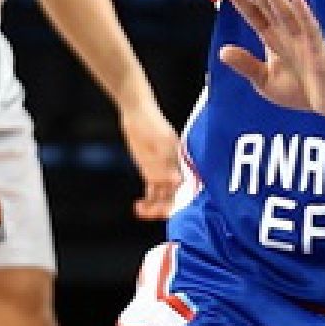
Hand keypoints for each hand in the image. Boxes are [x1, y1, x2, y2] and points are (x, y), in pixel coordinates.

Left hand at [119, 100, 181, 220]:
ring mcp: (162, 170)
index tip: (172, 210)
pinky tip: (138, 207)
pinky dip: (147, 201)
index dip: (182, 199)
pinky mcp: (150, 172)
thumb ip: (168, 161)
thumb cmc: (151, 124)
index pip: (187, 185)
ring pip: (163, 195)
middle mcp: (174, 168)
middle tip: (154, 213)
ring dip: (155, 205)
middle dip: (166, 206)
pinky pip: (152, 191)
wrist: (137, 113)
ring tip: (141, 211)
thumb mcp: (160, 142)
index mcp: (182, 160)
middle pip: (175, 194)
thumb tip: (176, 180)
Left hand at [217, 0, 324, 119]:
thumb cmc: (300, 90)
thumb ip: (246, 65)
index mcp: (273, 39)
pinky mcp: (317, 48)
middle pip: (269, 4)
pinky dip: (303, 12)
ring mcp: (303, 38)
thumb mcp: (265, 81)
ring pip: (285, 10)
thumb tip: (222, 51)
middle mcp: (287, 33)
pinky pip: (309, 27)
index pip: (254, 14)